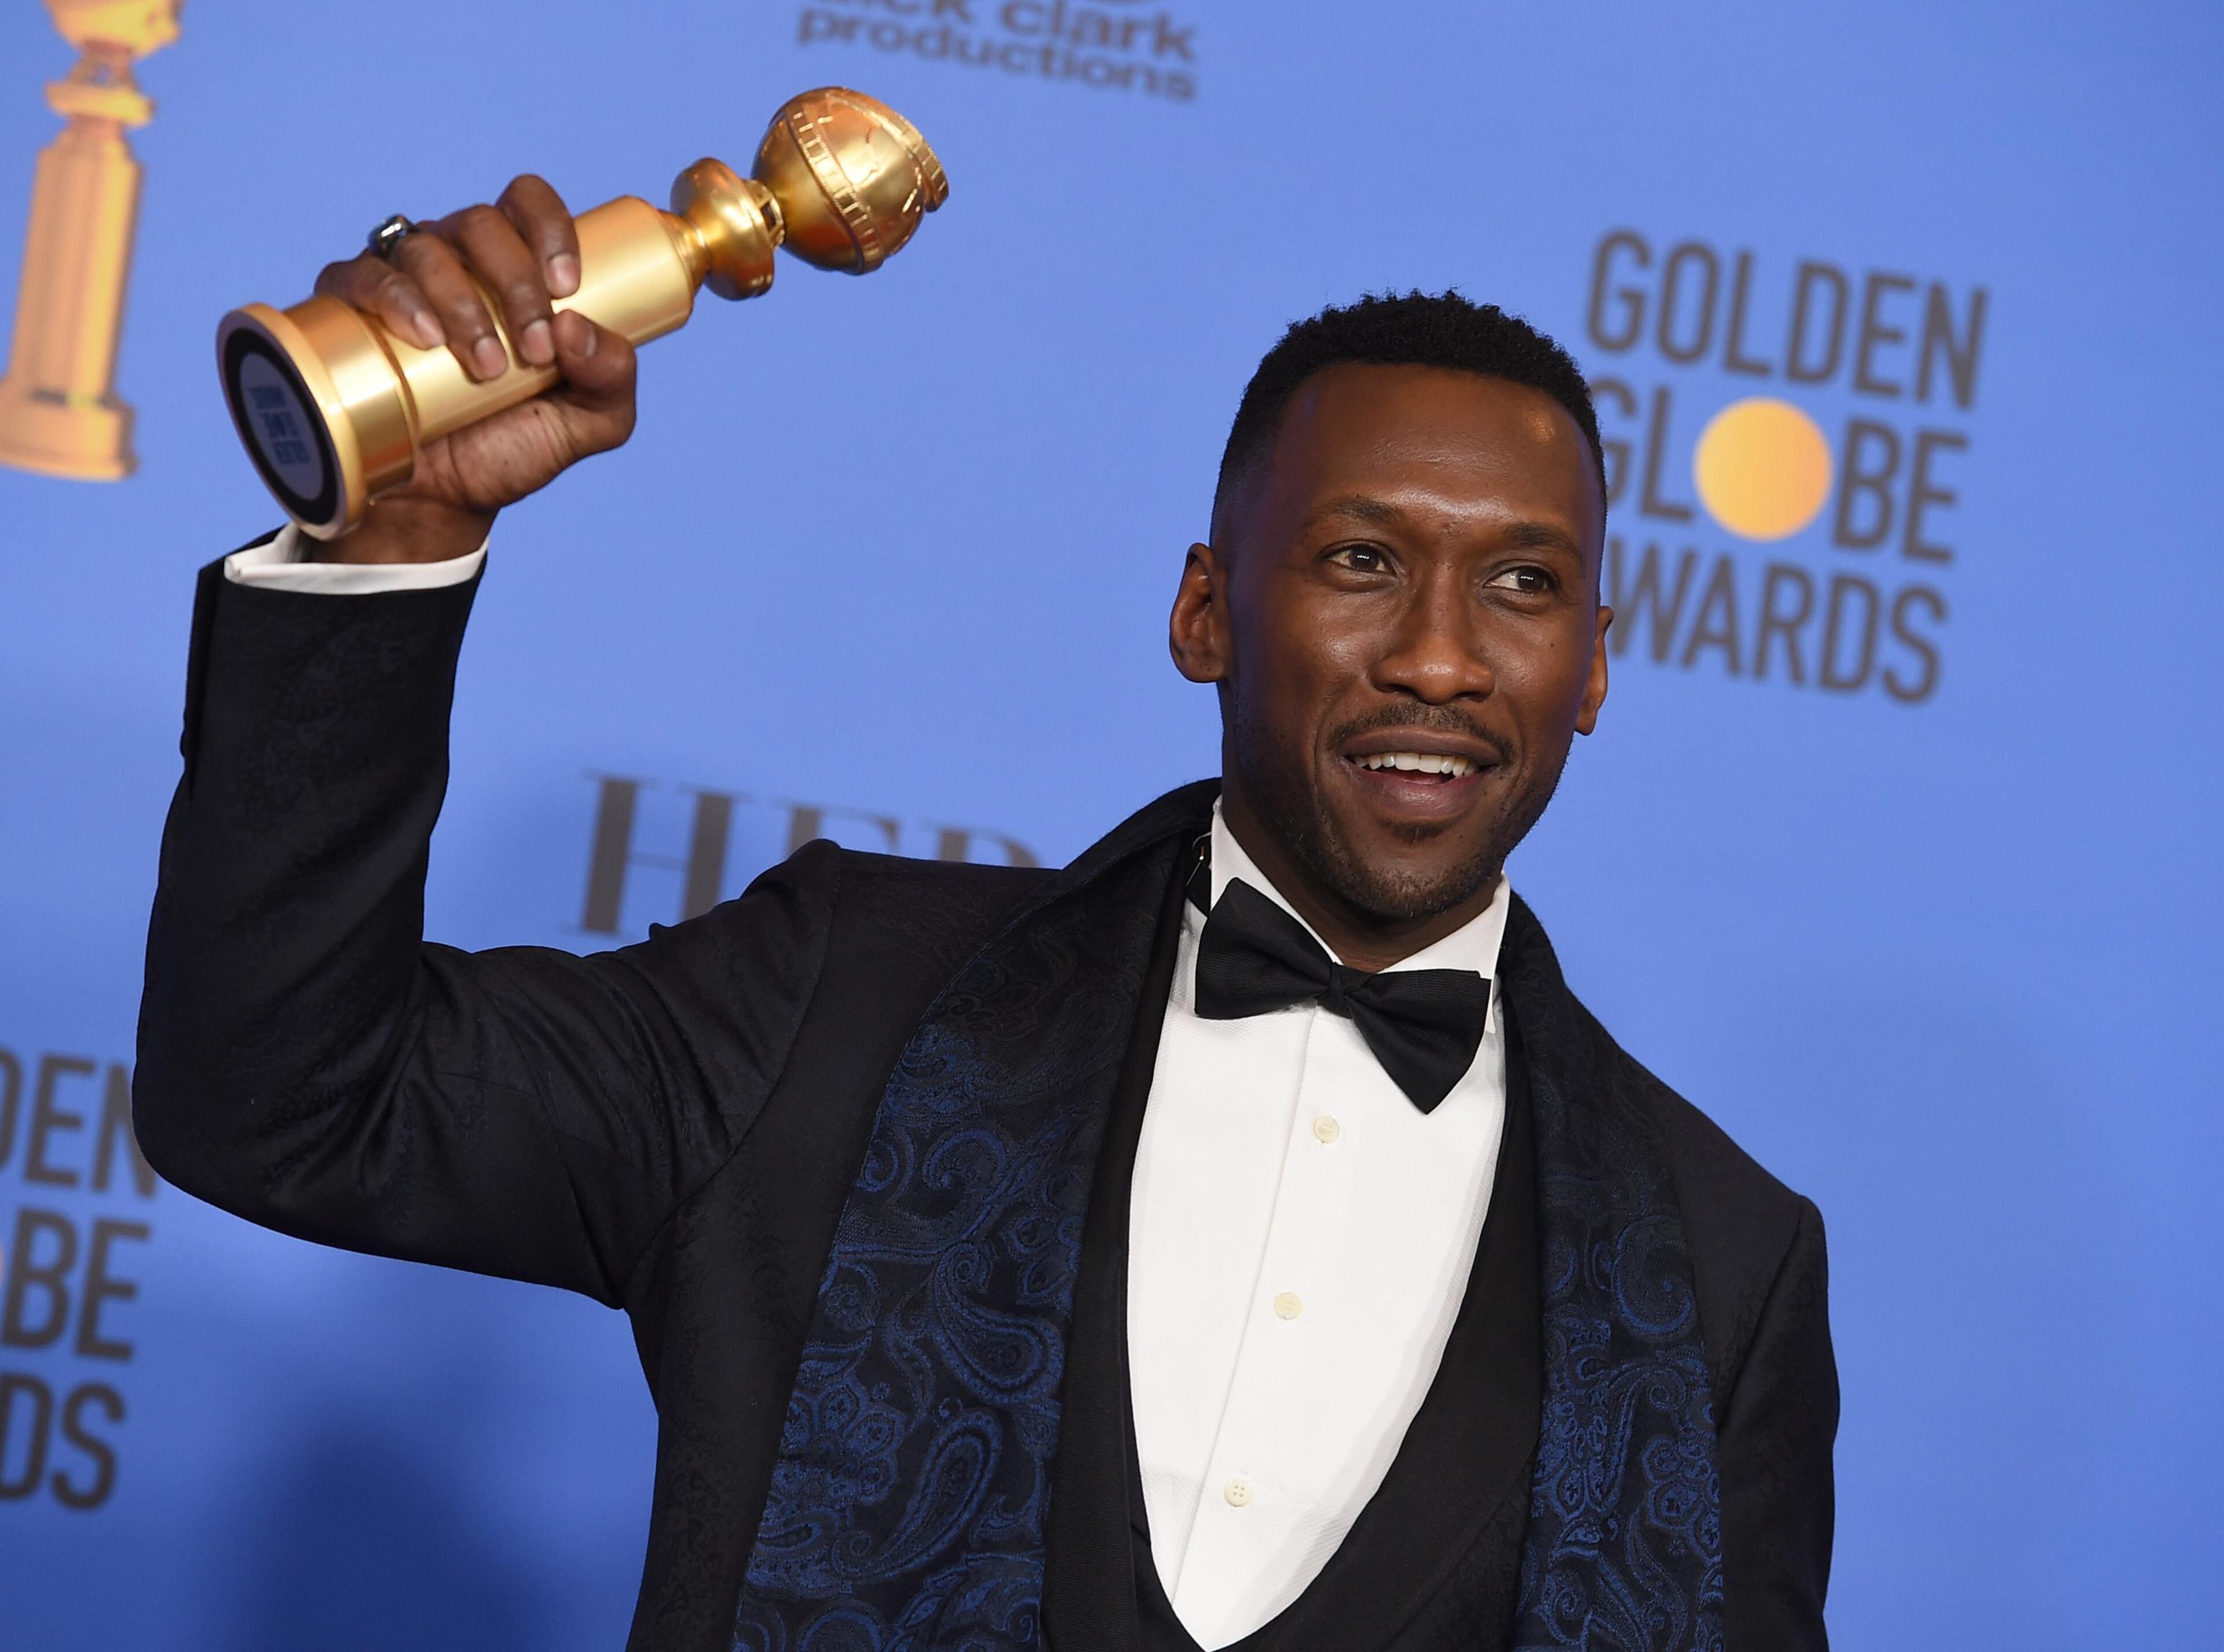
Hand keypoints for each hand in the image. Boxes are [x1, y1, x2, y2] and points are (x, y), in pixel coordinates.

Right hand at [303, 176, 637, 563]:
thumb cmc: (513, 446)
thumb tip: (578, 326)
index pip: (527, 204)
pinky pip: (364, 276)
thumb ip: (612, 378)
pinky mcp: (351, 311)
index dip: (550, 229)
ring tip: (486, 367)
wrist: (446, 500)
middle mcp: (456, 261)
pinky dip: (396, 298)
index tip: (567, 289)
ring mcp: (401, 281)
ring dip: (463, 303)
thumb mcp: (590, 422)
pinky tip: (424, 336)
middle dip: (516, 283)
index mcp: (514, 267)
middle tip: (534, 351)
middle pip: (481, 224)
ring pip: (426, 250)